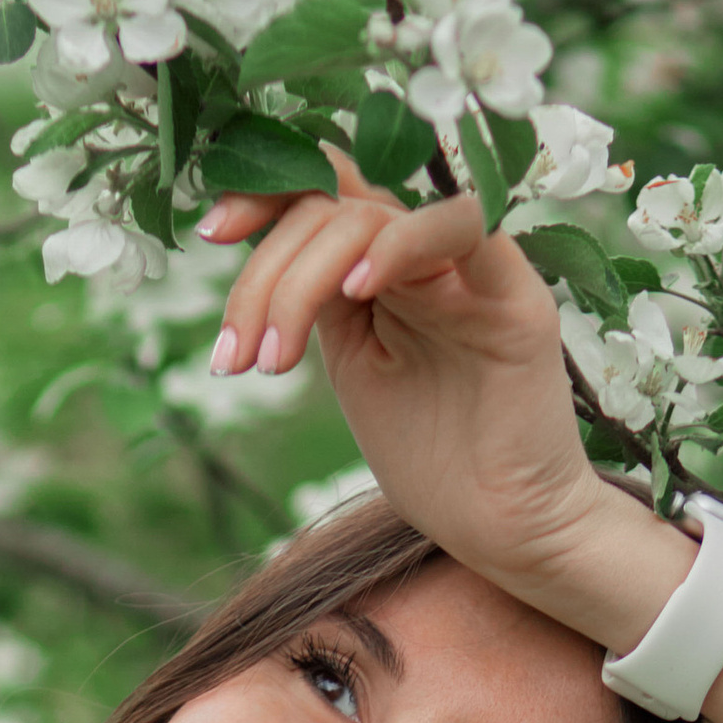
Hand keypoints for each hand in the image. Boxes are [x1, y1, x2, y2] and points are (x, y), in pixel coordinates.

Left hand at [201, 168, 693, 655]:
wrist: (503, 528)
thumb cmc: (433, 460)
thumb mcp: (354, 367)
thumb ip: (321, 305)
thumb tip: (256, 255)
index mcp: (385, 270)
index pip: (322, 195)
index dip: (261, 197)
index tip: (208, 236)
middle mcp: (427, 257)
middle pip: (330, 208)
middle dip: (263, 277)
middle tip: (233, 360)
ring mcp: (471, 269)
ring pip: (372, 215)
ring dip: (301, 280)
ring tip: (273, 362)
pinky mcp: (514, 294)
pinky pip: (459, 226)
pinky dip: (396, 247)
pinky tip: (356, 292)